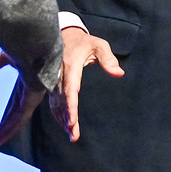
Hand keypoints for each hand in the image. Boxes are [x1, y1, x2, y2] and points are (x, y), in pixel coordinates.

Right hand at [49, 25, 123, 142]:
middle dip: (67, 119)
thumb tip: (119, 73)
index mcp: (70, 65)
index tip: (72, 121)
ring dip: (62, 120)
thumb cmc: (85, 42)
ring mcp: (53, 80)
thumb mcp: (99, 45)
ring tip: (72, 135)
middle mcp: (58, 74)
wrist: (64, 35)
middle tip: (74, 135)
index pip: (70, 89)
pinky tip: (65, 125)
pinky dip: (58, 114)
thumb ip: (108, 59)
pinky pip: (53, 101)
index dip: (70, 106)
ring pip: (55, 104)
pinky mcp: (51, 84)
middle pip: (62, 101)